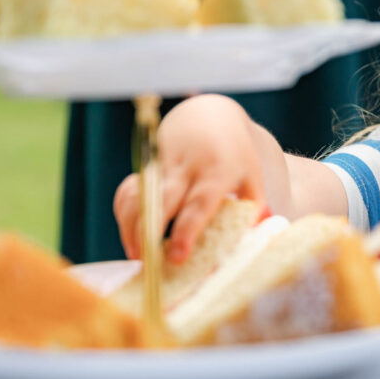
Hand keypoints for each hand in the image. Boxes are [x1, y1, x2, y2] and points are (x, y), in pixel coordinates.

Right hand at [113, 95, 263, 263]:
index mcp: (217, 172)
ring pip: (138, 197)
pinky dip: (124, 214)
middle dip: (149, 232)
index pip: (200, 204)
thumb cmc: (234, 154)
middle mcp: (188, 168)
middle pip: (161, 201)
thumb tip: (255, 239)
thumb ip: (253, 207)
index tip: (177, 257)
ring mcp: (163, 166)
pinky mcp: (146, 166)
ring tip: (138, 256)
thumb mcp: (252, 176)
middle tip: (146, 263)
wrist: (209, 116)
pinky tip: (130, 235)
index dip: (187, 231)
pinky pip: (128, 190)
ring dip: (131, 228)